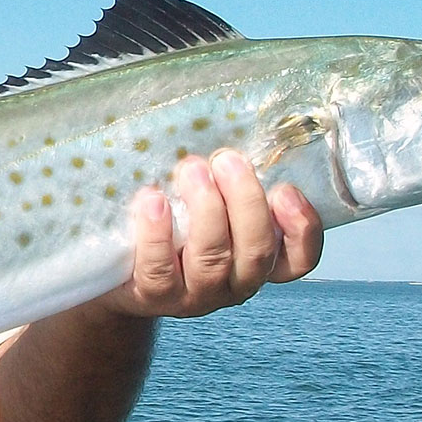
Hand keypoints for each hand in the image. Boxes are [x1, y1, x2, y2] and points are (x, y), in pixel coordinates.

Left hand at [99, 150, 322, 317]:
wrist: (120, 270)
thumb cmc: (174, 222)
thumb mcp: (207, 203)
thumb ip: (227, 180)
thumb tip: (228, 124)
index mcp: (257, 260)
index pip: (298, 259)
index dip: (301, 229)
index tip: (287, 190)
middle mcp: (234, 283)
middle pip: (256, 252)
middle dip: (245, 202)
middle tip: (226, 160)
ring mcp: (196, 295)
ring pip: (213, 260)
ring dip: (206, 210)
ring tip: (191, 169)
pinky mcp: (154, 296)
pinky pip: (159, 271)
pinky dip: (157, 234)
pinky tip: (152, 200)